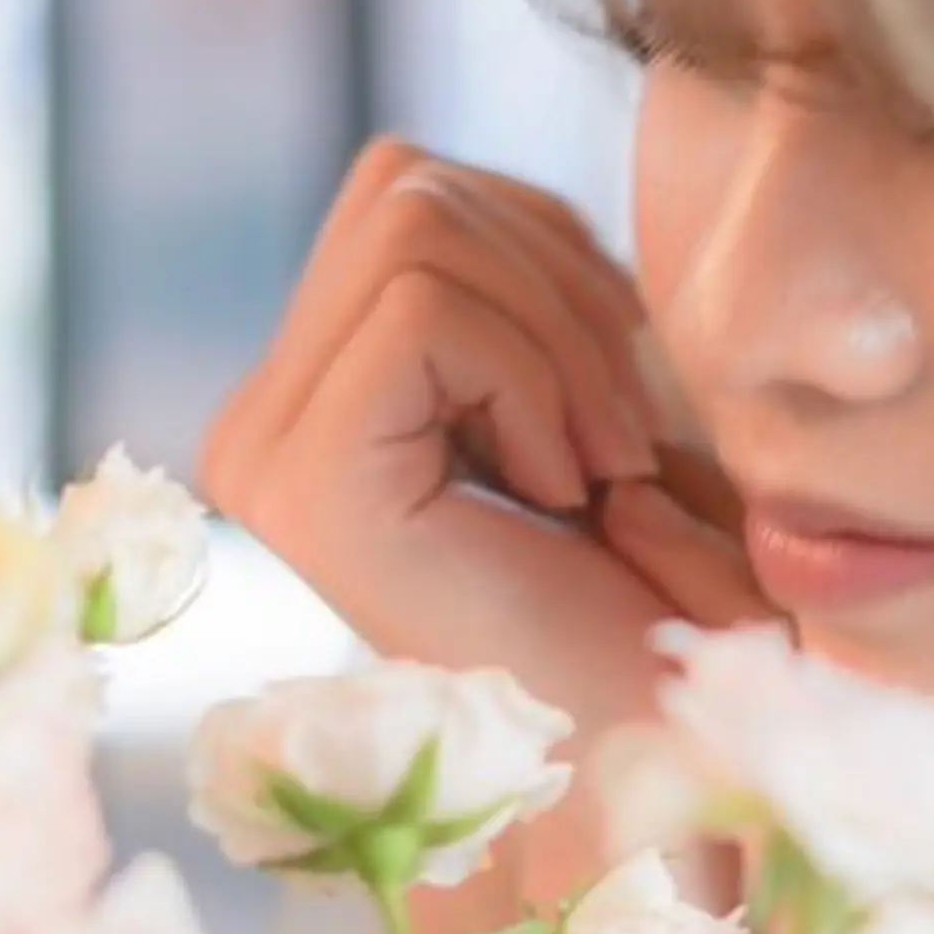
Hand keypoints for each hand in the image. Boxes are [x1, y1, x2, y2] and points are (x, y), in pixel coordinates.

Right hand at [202, 140, 773, 746]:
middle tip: (624, 438)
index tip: (618, 401)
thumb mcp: (596, 391)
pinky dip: (536, 379)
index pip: (410, 185)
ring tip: (601, 467)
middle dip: (564, 283)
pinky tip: (568, 494)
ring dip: (563, 335)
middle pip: (407, 184)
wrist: (670, 761)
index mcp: (320, 392)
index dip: (552, 252)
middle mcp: (263, 419)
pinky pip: (425, 311)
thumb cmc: (664, 596)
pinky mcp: (302, 487)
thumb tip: (448, 173)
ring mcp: (266, 454)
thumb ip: (519, 278)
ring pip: (416, 222)